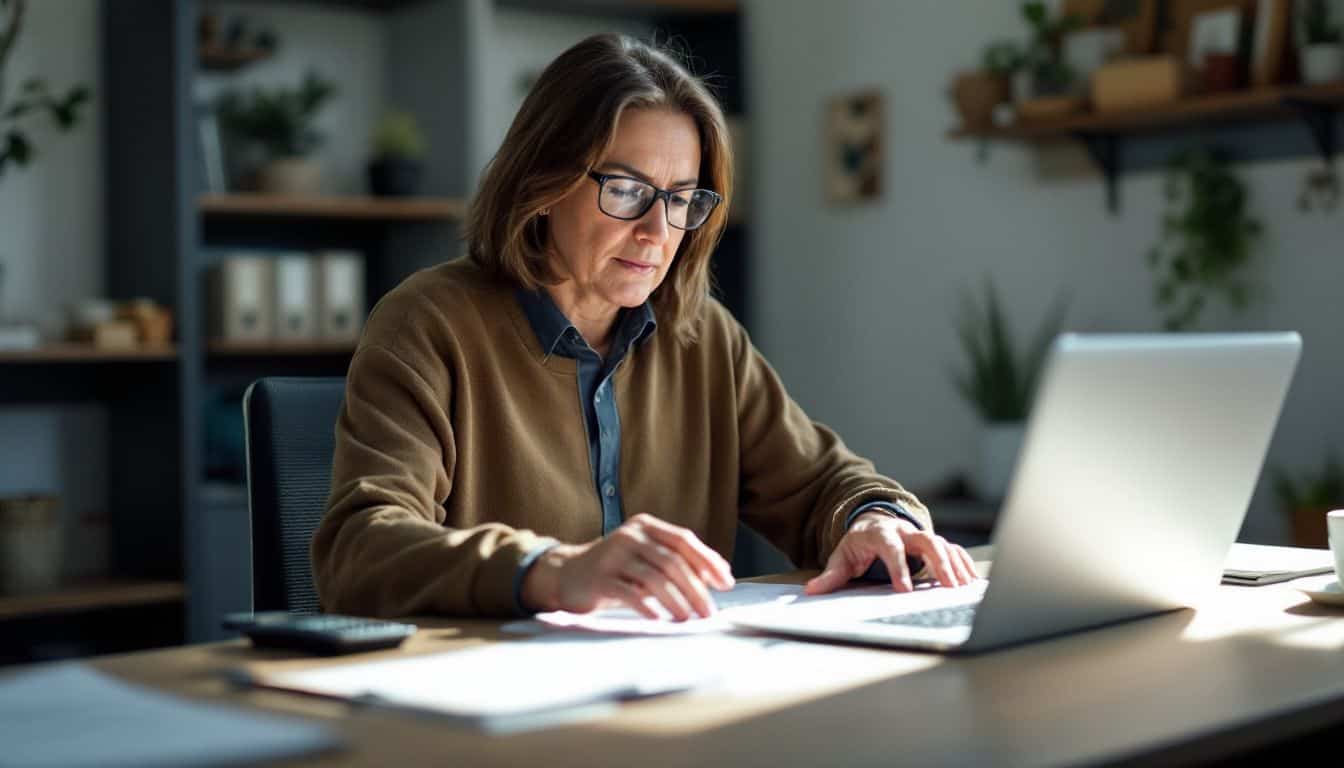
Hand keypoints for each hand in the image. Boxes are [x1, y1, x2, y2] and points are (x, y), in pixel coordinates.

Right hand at [521, 514, 734, 620]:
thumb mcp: (647, 559)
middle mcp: (630, 535)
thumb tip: (720, 576)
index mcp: (646, 526)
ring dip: (676, 601)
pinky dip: (646, 607)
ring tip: (688, 619)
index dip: (708, 561)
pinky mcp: (599, 577)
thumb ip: (677, 562)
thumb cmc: (616, 570)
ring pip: (654, 577)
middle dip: (696, 588)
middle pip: (672, 561)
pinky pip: (628, 593)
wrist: (567, 575)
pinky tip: (659, 620)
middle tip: (708, 612)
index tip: (726, 584)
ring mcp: (612, 555)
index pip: (684, 540)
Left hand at [804, 511, 978, 594]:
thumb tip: (812, 591)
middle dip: (938, 562)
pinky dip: (963, 564)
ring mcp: (920, 535)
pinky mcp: (933, 543)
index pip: (891, 548)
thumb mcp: (842, 557)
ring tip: (963, 589)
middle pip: (925, 540)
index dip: (898, 567)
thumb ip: (830, 575)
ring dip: (954, 565)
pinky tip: (971, 582)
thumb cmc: (859, 544)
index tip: (904, 590)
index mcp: (880, 533)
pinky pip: (953, 550)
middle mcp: (904, 531)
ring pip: (942, 544)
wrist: (873, 523)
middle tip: (947, 587)